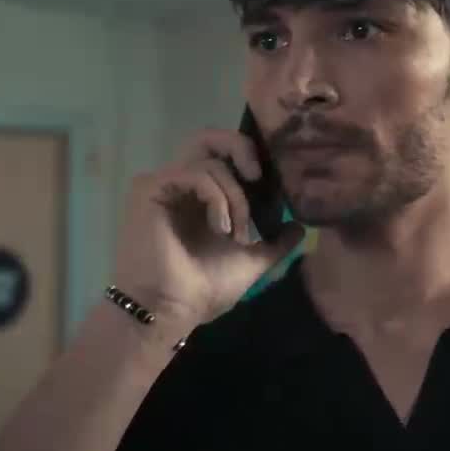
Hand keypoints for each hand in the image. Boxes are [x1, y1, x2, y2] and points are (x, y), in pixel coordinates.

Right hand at [112, 128, 305, 331]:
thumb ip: (275, 242)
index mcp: (201, 197)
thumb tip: (299, 227)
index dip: (250, 159)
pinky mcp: (150, 188)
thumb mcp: (251, 263)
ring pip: (211, 161)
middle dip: (241, 149)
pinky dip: (217, 198)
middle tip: (258, 176)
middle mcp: (180, 184)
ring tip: (238, 234)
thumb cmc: (203, 290)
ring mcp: (164, 184)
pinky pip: (195, 174)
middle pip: (209, 139)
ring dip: (235, 197)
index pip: (224, 156)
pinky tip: (221, 228)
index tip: (270, 185)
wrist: (170, 312)